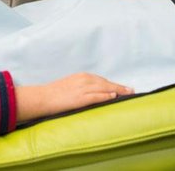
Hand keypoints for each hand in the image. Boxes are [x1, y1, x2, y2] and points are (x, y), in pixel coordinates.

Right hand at [15, 73, 133, 122]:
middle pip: (106, 82)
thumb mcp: (70, 86)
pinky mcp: (79, 98)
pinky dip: (105, 95)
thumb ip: (82, 88)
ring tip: (128, 93)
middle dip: (119, 86)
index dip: (114, 84)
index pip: (102, 80)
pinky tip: (113, 96)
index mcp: (81, 76)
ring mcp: (81, 88)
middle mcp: (83, 80)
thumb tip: (94, 93)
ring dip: (117, 90)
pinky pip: (95, 96)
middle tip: (131, 90)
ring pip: (103, 88)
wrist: (42, 97)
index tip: (124, 88)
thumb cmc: (55, 94)